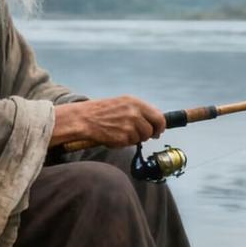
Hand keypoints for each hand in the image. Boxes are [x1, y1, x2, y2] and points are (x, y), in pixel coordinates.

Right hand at [51, 95, 165, 147]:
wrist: (85, 118)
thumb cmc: (104, 111)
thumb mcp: (124, 103)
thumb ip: (140, 111)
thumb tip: (155, 122)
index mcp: (136, 102)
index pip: (159, 117)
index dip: (160, 126)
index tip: (158, 130)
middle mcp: (134, 113)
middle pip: (152, 129)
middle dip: (149, 134)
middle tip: (144, 135)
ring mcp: (129, 125)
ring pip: (141, 138)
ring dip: (134, 138)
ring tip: (121, 132)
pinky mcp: (123, 137)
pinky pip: (130, 144)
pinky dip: (124, 142)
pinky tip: (114, 135)